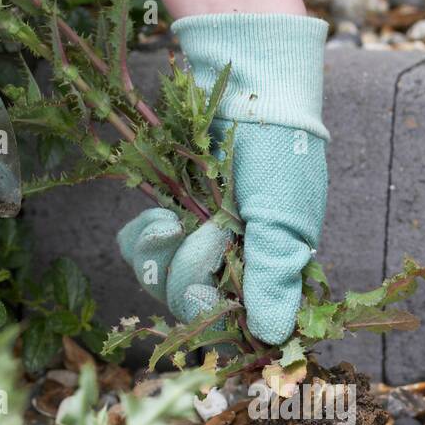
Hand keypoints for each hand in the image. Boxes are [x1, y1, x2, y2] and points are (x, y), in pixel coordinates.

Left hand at [118, 13, 328, 346]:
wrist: (246, 85)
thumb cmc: (279, 150)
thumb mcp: (284, 218)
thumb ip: (274, 278)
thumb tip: (273, 339)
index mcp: (270, 269)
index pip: (238, 322)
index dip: (217, 313)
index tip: (212, 290)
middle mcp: (233, 263)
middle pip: (193, 306)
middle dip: (192, 268)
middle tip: (213, 226)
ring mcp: (198, 243)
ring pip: (163, 283)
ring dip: (166, 250)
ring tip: (181, 215)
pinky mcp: (169, 220)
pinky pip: (141, 255)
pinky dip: (144, 238)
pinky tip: (156, 216)